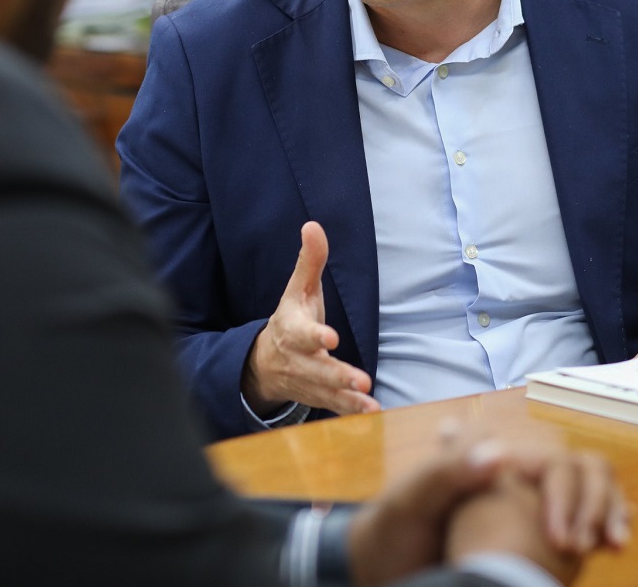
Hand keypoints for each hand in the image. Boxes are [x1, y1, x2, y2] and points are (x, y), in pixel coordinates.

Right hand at [241, 221, 378, 416]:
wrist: (265, 363)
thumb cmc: (291, 318)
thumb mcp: (298, 289)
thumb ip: (309, 261)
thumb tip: (313, 225)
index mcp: (291, 329)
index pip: (301, 333)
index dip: (314, 336)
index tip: (330, 338)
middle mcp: (298, 358)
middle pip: (317, 368)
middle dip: (337, 374)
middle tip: (360, 379)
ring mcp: (308, 381)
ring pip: (327, 391)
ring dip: (348, 396)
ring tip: (368, 398)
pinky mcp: (319, 396)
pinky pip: (334, 406)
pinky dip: (352, 411)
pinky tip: (372, 412)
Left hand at [347, 438, 627, 585]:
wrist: (385, 568)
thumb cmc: (393, 532)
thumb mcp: (410, 501)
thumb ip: (448, 474)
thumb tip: (500, 453)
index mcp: (488, 451)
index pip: (549, 456)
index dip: (565, 491)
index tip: (562, 536)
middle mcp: (515, 468)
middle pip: (581, 468)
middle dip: (596, 501)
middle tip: (581, 548)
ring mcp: (529, 496)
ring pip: (592, 486)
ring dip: (608, 509)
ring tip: (611, 544)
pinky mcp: (537, 525)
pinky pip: (585, 514)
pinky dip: (605, 524)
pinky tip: (611, 548)